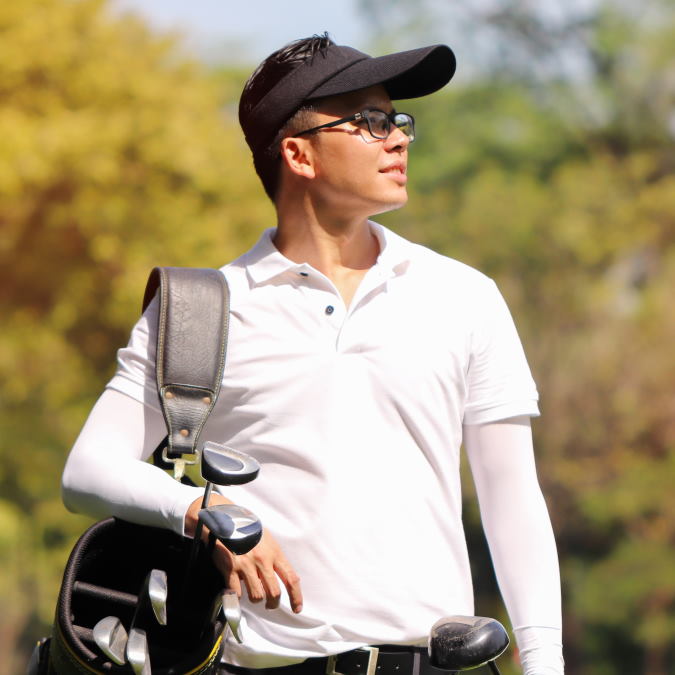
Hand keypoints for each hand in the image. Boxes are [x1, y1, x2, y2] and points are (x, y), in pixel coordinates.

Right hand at [185, 494, 302, 612]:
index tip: (297, 608)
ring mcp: (246, 565)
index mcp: (275, 553)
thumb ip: (275, 557)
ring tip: (253, 594)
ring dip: (256, 599)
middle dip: (273, 604)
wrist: (226, 520)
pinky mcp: (230, 569)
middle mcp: (263, 560)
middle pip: (274, 593)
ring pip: (257, 596)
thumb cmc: (248, 530)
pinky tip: (237, 589)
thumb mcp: (267, 540)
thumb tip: (283, 576)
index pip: (291, 578)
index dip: (296, 597)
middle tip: (270, 605)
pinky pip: (237, 593)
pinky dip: (238, 596)